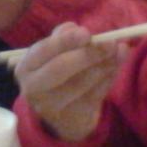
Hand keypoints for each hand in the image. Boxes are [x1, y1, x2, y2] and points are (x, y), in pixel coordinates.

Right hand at [14, 22, 126, 140]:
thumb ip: (65, 37)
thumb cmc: (58, 72)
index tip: (87, 33)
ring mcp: (52, 107)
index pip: (44, 50)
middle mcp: (33, 88)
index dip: (66, 41)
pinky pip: (95, 95)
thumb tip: (80, 30)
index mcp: (26, 67)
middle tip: (110, 43)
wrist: (61, 113)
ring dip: (104, 65)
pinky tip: (115, 66)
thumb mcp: (55, 53)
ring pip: (81, 83)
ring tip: (120, 51)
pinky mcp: (73, 117)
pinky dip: (108, 78)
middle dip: (88, 54)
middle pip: (60, 68)